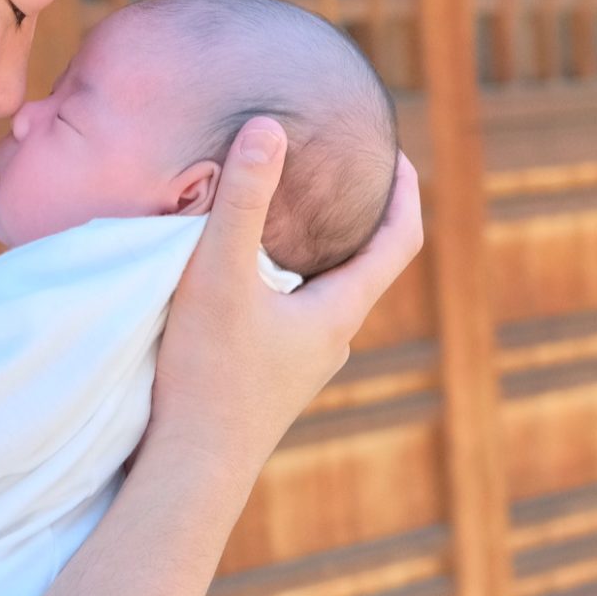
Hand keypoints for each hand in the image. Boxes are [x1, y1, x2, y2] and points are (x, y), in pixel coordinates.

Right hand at [150, 120, 422, 479]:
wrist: (190, 469)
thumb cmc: (210, 373)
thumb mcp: (219, 272)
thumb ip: (243, 199)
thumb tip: (270, 126)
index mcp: (340, 311)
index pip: (400, 241)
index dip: (406, 192)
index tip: (397, 154)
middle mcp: (332, 339)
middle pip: (364, 266)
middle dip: (357, 216)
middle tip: (339, 170)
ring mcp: (301, 364)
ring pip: (324, 293)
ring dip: (318, 252)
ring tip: (291, 213)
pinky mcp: (269, 380)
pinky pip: (291, 316)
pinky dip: (286, 282)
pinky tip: (245, 275)